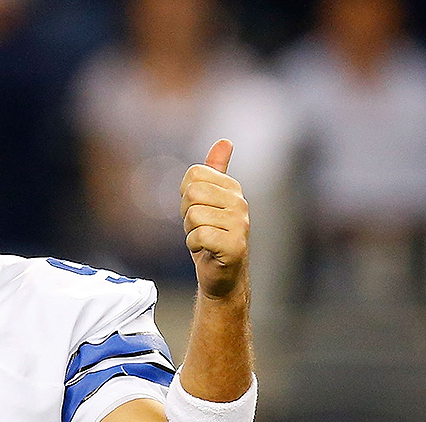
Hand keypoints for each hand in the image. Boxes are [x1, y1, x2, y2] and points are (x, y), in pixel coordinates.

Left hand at [179, 139, 248, 299]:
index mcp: (232, 188)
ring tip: (204, 240)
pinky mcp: (234, 245)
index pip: (193, 175)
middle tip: (199, 228)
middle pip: (192, 193)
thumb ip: (214, 172)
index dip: (185, 196)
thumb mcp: (208, 201)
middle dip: (186, 214)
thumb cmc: (211, 238)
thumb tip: (225, 141)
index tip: (198, 211)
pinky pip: (198, 235)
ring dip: (190, 232)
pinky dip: (194, 245)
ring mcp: (240, 224)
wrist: (222, 276)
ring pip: (193, 215)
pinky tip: (206, 251)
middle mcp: (240, 202)